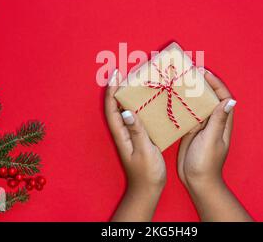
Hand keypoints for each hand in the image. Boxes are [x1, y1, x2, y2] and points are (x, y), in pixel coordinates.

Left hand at [105, 69, 165, 220]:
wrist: (148, 190)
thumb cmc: (147, 173)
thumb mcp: (144, 151)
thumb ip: (137, 131)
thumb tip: (126, 111)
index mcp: (122, 134)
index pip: (112, 108)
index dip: (112, 90)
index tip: (116, 73)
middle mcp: (123, 131)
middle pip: (116, 105)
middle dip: (119, 88)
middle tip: (127, 72)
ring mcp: (131, 134)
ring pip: (126, 109)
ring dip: (129, 95)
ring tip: (138, 81)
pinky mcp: (139, 137)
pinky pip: (137, 117)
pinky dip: (140, 106)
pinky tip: (150, 101)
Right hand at [177, 69, 251, 220]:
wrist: (197, 181)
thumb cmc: (207, 163)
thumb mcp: (212, 140)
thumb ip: (218, 120)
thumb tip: (229, 100)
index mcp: (222, 122)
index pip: (222, 97)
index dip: (215, 83)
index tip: (203, 73)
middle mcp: (213, 121)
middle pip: (209, 97)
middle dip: (201, 84)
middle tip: (188, 73)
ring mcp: (201, 125)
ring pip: (197, 104)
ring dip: (190, 93)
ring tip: (178, 81)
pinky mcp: (190, 130)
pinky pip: (187, 114)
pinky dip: (181, 106)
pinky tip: (170, 99)